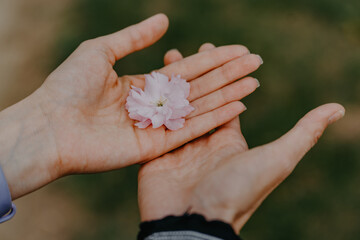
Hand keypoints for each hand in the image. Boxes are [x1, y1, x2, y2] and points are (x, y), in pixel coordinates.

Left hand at [0, 14, 261, 198]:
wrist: (50, 126)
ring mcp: (156, 127)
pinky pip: (190, 131)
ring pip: (199, 108)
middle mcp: (153, 105)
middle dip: (228, 75)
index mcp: (142, 84)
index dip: (213, 59)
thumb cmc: (68, 86)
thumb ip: (134, 37)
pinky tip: (237, 107)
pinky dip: (214, 119)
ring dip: (228, 95)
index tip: (238, 50)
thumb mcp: (101, 51)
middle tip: (256, 63)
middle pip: (199, 87)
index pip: (187, 69)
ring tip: (254, 83)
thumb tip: (165, 19)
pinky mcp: (155, 148)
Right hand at [138, 58, 344, 232]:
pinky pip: (152, 124)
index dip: (222, 76)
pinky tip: (144, 84)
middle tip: (187, 50)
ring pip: (173, 108)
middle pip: (198, 100)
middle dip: (193, 75)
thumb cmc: (238, 192)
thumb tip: (337, 108)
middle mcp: (203, 141)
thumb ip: (303, 134)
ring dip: (169, 85)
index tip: (214, 50)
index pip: (225, 100)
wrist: (194, 223)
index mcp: (227, 140)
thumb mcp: (277, 160)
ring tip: (167, 59)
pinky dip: (149, 105)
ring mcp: (177, 147)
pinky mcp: (154, 153)